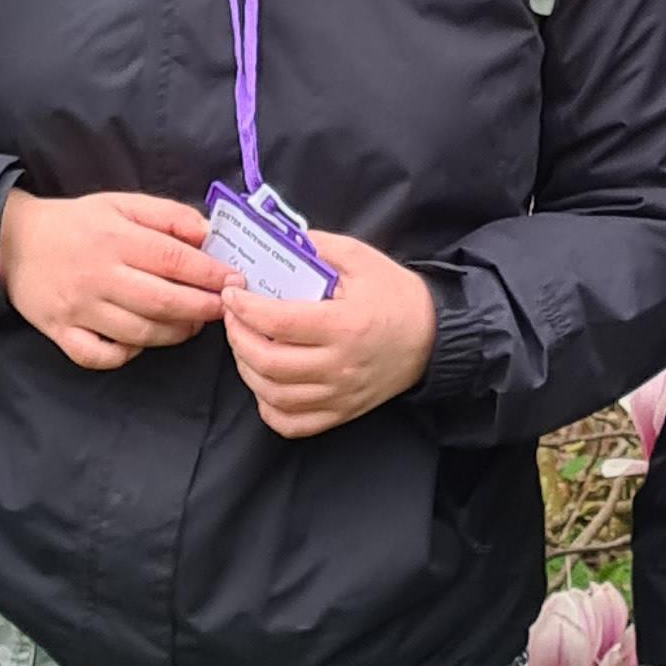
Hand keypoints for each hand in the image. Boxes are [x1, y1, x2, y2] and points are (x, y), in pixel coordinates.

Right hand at [0, 188, 228, 373]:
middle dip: (202, 308)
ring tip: (192, 324)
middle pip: (162, 301)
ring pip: (139, 334)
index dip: (209, 274)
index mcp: (115, 238)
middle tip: (223, 308)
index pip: (173, 259)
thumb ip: (167, 215)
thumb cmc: (77, 224)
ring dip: (175, 333)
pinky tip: (142, 342)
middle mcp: (97, 275)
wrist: (14, 242)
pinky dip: (127, 355)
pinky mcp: (61, 333)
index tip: (234, 280)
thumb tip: (207, 232)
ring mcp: (78, 308)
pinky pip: (101, 356)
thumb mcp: (122, 204)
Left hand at [221, 230, 437, 439]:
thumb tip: (279, 241)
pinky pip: (292, 424)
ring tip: (244, 345)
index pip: (277, 323)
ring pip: (273, 394)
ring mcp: (339, 395)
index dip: (244, 308)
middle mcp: (338, 366)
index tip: (232, 293)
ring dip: (247, 369)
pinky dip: (268, 406)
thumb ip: (319, 247)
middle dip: (237, 337)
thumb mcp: (362, 259)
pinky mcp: (341, 412)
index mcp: (344, 325)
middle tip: (232, 317)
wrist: (433, 337)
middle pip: (267, 362)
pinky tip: (265, 382)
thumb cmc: (396, 296)